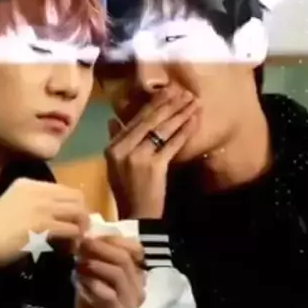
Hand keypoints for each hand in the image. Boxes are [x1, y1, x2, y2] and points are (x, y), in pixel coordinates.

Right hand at [0, 178, 88, 270]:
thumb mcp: (13, 205)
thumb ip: (34, 204)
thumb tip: (58, 215)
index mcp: (29, 184)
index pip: (64, 189)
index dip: (74, 205)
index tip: (73, 220)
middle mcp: (38, 190)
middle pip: (76, 197)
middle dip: (82, 214)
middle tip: (79, 230)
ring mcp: (42, 206)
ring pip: (78, 211)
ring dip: (81, 227)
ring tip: (75, 240)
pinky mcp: (43, 225)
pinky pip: (72, 229)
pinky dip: (75, 239)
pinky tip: (69, 248)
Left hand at [76, 236, 145, 307]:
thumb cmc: (95, 305)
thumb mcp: (98, 277)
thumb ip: (98, 258)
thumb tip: (86, 235)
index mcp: (137, 275)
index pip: (135, 248)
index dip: (113, 239)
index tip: (92, 234)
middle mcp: (139, 288)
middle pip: (125, 258)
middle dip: (102, 248)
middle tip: (82, 243)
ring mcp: (131, 303)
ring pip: (119, 274)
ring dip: (96, 264)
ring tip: (79, 262)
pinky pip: (108, 295)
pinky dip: (92, 285)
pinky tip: (80, 281)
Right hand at [105, 87, 199, 218]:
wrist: (136, 216)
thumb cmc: (127, 190)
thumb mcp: (115, 165)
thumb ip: (115, 140)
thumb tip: (112, 119)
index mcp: (113, 147)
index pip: (135, 120)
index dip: (153, 104)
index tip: (168, 91)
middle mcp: (123, 149)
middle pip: (150, 120)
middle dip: (170, 104)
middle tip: (185, 91)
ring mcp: (139, 157)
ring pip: (162, 129)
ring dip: (180, 113)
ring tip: (194, 102)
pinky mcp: (155, 166)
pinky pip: (172, 144)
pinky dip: (185, 131)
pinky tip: (195, 120)